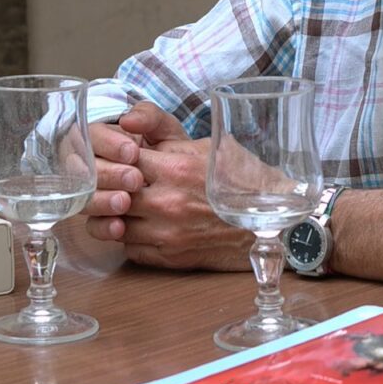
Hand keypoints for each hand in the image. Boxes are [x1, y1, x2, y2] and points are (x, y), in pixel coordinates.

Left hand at [83, 103, 249, 270]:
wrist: (272, 222)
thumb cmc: (242, 180)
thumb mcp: (207, 145)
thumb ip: (166, 136)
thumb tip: (129, 125)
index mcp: (177, 169)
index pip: (123, 160)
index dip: (116, 157)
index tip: (117, 157)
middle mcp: (169, 203)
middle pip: (113, 194)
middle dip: (110, 186)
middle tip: (112, 181)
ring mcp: (168, 234)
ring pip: (116, 225)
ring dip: (116, 214)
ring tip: (125, 204)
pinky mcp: (171, 258)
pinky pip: (131, 249)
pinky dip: (130, 238)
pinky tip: (139, 226)